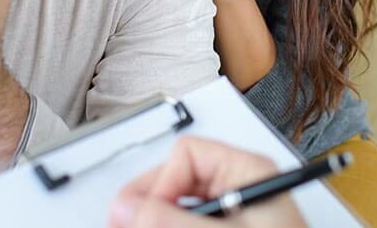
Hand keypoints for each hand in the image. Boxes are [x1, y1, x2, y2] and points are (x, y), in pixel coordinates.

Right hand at [108, 137, 307, 227]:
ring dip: (160, 220)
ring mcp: (234, 214)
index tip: (143, 214)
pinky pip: (190, 223)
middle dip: (152, 206)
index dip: (160, 183)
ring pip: (180, 207)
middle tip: (128, 225)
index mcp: (248, 172)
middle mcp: (239, 188)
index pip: (187, 155)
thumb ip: (174, 222)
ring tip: (138, 227)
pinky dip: (174, 227)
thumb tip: (129, 207)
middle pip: (178, 182)